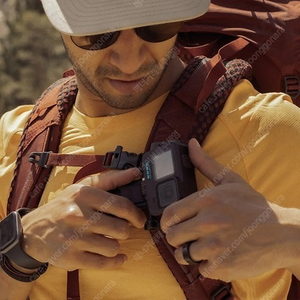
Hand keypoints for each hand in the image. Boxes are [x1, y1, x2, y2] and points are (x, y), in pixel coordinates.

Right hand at [21, 168, 145, 270]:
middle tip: (121, 228)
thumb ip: (111, 179)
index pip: (122, 206)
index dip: (136, 214)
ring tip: (109, 239)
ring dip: (116, 244)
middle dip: (125, 230)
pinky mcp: (71, 258)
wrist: (33, 230)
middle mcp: (79, 215)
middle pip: (121, 229)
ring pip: (114, 246)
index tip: (139, 219)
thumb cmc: (64, 206)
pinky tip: (117, 256)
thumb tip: (135, 173)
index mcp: (84, 194)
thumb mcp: (83, 187)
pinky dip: (115, 261)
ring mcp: (74, 238)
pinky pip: (103, 263)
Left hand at [161, 138, 293, 281]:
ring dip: (191, 253)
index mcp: (206, 200)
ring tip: (204, 246)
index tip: (171, 225)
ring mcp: (215, 245)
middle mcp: (208, 222)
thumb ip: (206, 163)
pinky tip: (219, 255)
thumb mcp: (230, 180)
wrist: (282, 232)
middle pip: (172, 237)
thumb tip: (191, 144)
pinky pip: (201, 269)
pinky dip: (207, 265)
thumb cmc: (254, 206)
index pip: (169, 214)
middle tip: (188, 237)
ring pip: (183, 255)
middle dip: (177, 238)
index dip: (166, 222)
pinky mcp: (223, 265)